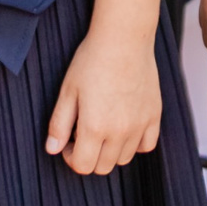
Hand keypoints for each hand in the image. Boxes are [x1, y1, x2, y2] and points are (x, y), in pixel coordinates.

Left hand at [45, 28, 161, 174]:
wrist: (123, 38)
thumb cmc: (92, 61)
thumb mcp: (67, 91)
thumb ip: (59, 124)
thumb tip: (52, 149)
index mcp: (95, 128)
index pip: (83, 166)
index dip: (70, 157)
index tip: (68, 142)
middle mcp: (120, 132)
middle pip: (103, 167)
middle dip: (89, 156)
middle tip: (83, 133)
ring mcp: (140, 125)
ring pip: (124, 158)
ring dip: (110, 151)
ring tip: (102, 127)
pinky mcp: (154, 116)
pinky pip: (146, 145)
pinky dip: (135, 144)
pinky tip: (124, 127)